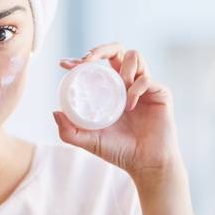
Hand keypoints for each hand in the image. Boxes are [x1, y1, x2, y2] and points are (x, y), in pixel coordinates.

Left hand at [52, 42, 182, 177]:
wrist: (146, 165)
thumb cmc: (119, 152)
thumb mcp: (88, 141)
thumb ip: (69, 131)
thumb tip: (55, 112)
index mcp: (110, 89)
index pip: (97, 64)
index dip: (81, 59)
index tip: (63, 64)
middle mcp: (127, 83)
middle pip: (117, 49)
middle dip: (101, 49)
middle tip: (87, 60)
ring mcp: (144, 86)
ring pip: (134, 56)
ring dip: (122, 67)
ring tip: (119, 86)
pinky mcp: (160, 92)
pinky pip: (146, 79)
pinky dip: (136, 88)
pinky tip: (129, 105)